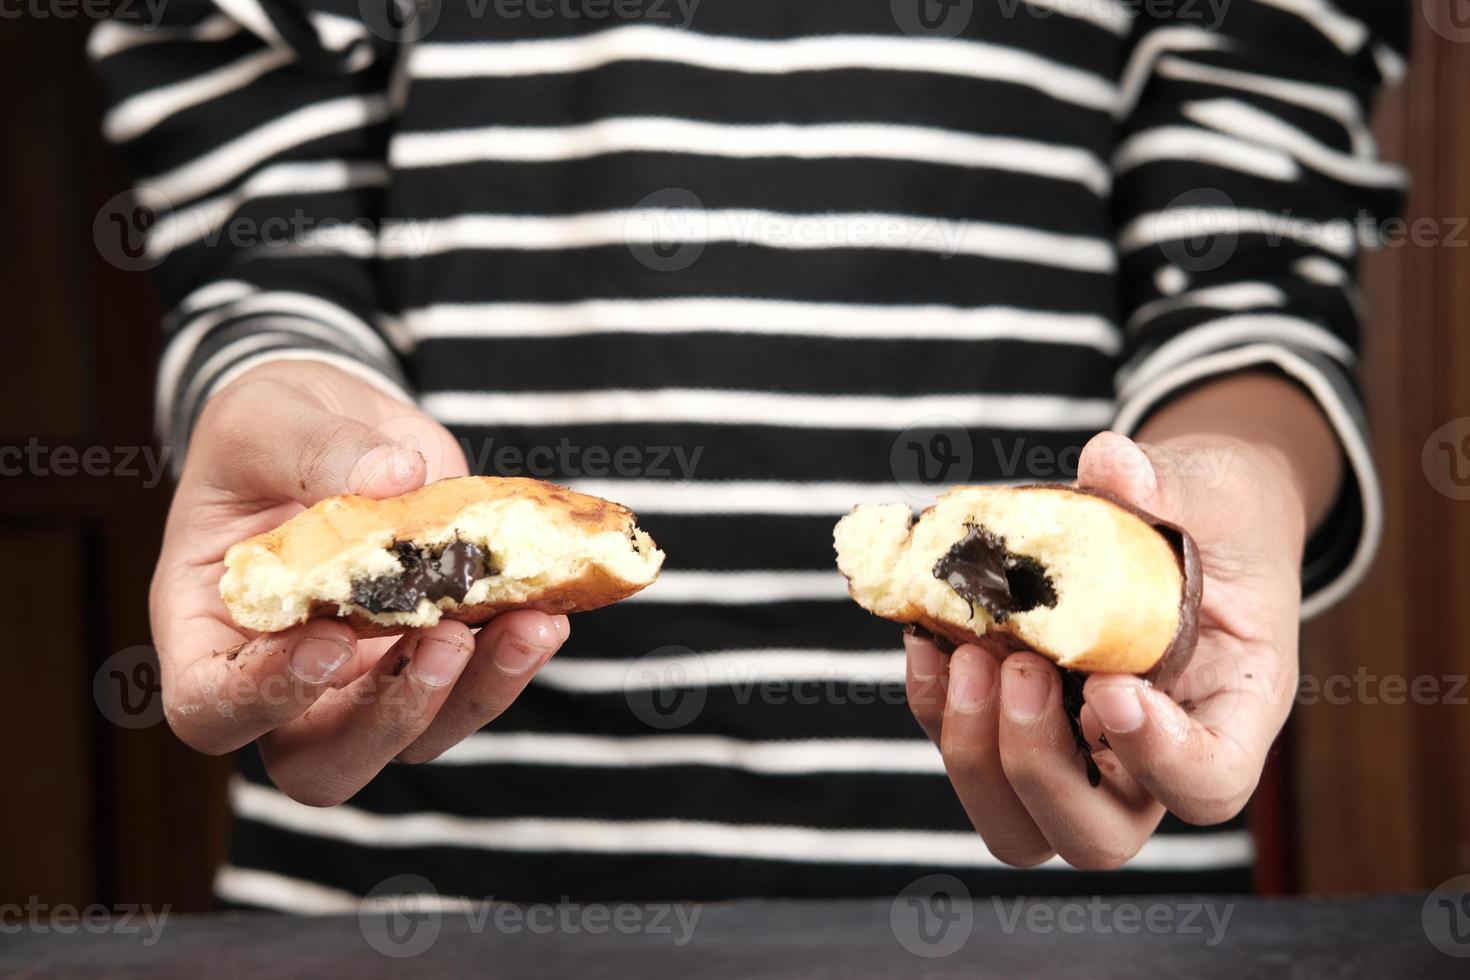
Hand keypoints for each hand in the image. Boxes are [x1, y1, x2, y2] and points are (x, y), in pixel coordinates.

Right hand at [150, 360, 568, 805]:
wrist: (336, 422)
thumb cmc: (270, 427)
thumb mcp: (271, 417)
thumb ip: (318, 448)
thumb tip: (396, 474)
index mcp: (207, 629)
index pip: (211, 709)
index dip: (265, 700)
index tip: (330, 642)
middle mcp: (282, 676)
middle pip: (320, 763)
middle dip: (391, 720)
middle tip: (445, 641)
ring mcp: (362, 678)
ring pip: (416, 736)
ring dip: (479, 692)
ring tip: (530, 623)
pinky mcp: (431, 652)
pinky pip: (473, 686)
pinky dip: (514, 657)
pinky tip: (548, 612)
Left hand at [906, 429, 1305, 867]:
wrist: (1187, 520)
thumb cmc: (1219, 516)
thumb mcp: (1218, 492)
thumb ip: (1172, 486)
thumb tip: (1108, 464)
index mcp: (1230, 712)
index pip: (1209, 786)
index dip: (1158, 759)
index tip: (1112, 685)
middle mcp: (1151, 757)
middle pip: (1096, 837)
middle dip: (1038, 767)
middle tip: (1022, 666)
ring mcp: (1081, 752)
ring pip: (1017, 823)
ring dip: (974, 751)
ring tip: (964, 652)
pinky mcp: (1019, 724)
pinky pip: (968, 754)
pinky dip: (934, 707)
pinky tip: (926, 637)